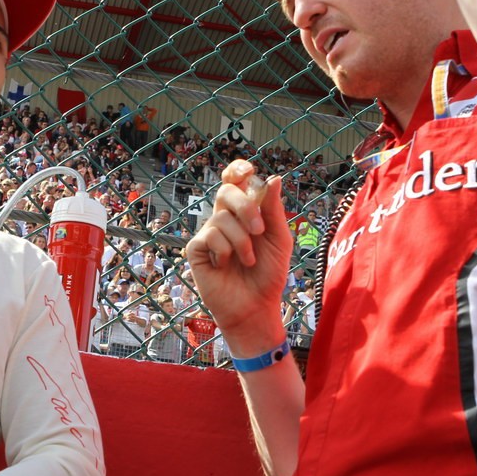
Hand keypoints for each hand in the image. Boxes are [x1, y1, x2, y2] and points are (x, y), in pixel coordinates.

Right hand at [184, 160, 291, 352]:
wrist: (256, 306)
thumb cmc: (269, 274)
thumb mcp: (279, 239)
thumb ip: (273, 210)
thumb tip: (273, 178)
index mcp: (245, 211)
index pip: (235, 181)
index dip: (236, 169)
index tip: (246, 169)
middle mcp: (225, 217)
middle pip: (226, 191)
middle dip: (245, 207)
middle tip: (259, 231)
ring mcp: (209, 232)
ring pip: (221, 217)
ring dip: (242, 241)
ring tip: (248, 260)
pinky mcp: (197, 249)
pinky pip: (210, 236)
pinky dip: (225, 251)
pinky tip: (226, 265)